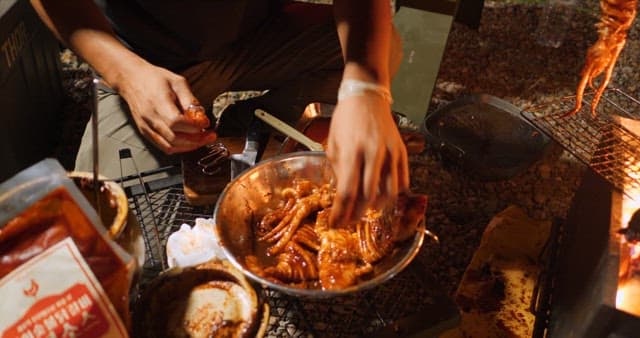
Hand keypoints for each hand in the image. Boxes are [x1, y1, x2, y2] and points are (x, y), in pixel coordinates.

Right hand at [112, 62, 216, 153]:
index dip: (194, 127)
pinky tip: (188, 142)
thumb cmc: (154, 78)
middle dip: (196, 140)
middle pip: (175, 139)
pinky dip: (178, 148)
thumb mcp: (178, 82)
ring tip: (201, 139)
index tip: (206, 123)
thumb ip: (190, 100)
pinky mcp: (145, 132)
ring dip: (189, 147)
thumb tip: (202, 117)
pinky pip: (163, 146)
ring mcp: (146, 127)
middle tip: (210, 136)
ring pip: (170, 147)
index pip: (177, 123)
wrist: (131, 79)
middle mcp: (150, 118)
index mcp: (158, 104)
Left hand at [326, 92, 408, 225]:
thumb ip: (339, 169)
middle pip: (368, 196)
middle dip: (357, 214)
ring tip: (366, 210)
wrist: (367, 97)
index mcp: (352, 150)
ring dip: (377, 206)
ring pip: (388, 192)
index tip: (335, 223)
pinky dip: (393, 193)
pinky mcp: (401, 151)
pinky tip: (383, 197)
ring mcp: (390, 152)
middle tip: (349, 222)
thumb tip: (343, 195)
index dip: (341, 212)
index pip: (347, 191)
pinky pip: (402, 180)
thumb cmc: (346, 119)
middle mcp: (373, 152)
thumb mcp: (333, 142)